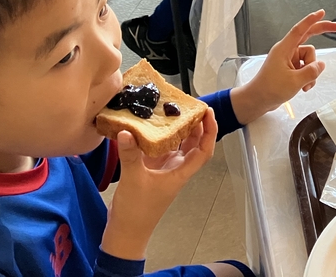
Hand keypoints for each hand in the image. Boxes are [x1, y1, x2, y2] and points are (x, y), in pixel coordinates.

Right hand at [102, 109, 217, 259]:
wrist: (125, 231)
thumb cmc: (136, 210)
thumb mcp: (133, 179)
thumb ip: (130, 155)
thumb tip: (126, 130)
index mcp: (180, 172)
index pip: (203, 150)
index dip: (209, 131)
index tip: (208, 112)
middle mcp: (176, 168)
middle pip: (193, 144)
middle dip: (195, 124)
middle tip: (189, 104)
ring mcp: (164, 168)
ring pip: (177, 144)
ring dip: (178, 128)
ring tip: (172, 108)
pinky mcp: (150, 169)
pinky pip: (159, 147)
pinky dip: (158, 135)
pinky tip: (149, 123)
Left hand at [230, 10, 335, 124]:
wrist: (258, 100)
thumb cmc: (270, 89)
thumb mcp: (294, 81)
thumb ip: (311, 72)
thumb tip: (321, 65)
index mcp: (284, 48)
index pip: (300, 29)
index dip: (312, 20)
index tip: (322, 12)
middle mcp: (287, 51)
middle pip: (308, 38)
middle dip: (322, 32)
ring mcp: (289, 60)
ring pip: (310, 59)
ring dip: (311, 72)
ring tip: (305, 85)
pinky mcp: (290, 69)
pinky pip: (305, 68)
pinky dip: (308, 77)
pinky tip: (304, 87)